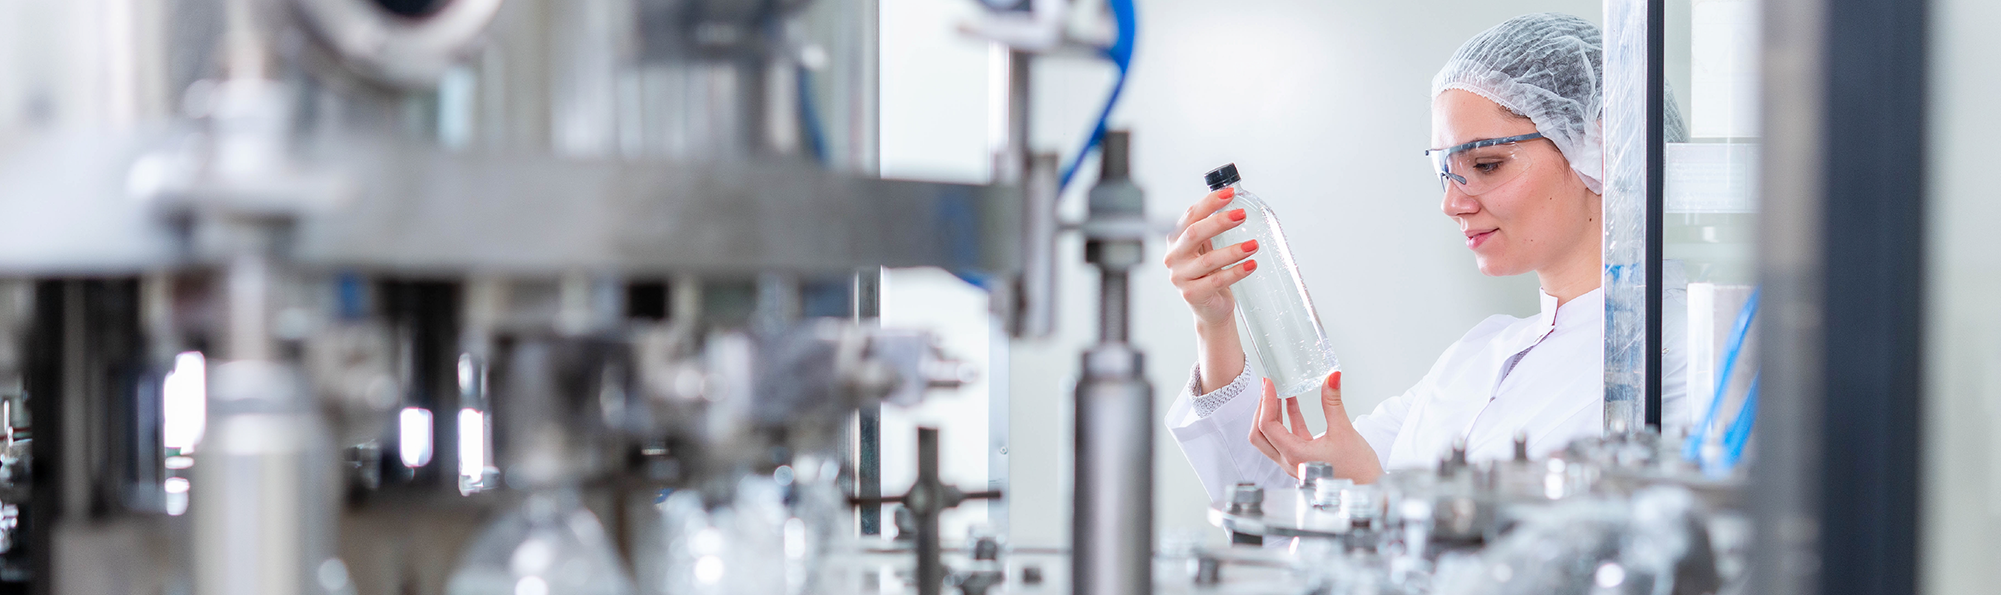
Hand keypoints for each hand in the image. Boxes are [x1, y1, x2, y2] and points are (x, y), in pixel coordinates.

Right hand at [1165, 187, 1257, 327]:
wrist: (1210, 308)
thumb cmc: (1210, 274)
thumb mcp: (1207, 248)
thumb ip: (1212, 229)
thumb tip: (1234, 200)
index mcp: (1176, 240)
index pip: (1190, 216)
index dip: (1210, 203)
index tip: (1230, 194)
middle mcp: (1174, 257)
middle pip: (1194, 233)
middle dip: (1219, 222)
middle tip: (1242, 215)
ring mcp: (1180, 277)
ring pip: (1209, 260)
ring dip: (1234, 250)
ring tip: (1254, 245)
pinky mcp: (1192, 295)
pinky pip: (1216, 281)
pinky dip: (1236, 272)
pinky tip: (1251, 265)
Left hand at [1251, 371, 1383, 483]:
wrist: (1367, 488)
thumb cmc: (1358, 469)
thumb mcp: (1345, 431)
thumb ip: (1333, 403)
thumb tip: (1332, 377)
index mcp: (1295, 455)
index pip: (1267, 426)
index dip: (1266, 402)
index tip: (1270, 383)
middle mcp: (1289, 461)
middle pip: (1259, 434)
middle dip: (1261, 409)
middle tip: (1269, 387)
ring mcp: (1294, 461)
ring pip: (1271, 436)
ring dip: (1272, 413)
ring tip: (1278, 391)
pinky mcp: (1302, 458)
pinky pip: (1287, 436)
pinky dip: (1287, 418)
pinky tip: (1292, 401)